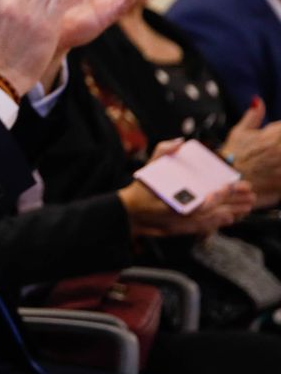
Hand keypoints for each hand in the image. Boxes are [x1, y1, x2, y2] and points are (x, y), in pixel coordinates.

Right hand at [119, 140, 254, 237]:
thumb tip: (179, 142)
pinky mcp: (180, 231)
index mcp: (172, 201)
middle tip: (244, 195)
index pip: (200, 202)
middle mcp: (177, 216)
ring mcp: (179, 225)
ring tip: (242, 207)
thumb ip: (162, 152)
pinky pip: (202, 228)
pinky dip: (216, 224)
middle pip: (210, 211)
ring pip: (209, 221)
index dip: (218, 196)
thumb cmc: (140, 191)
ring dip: (227, 214)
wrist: (129, 213)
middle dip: (229, 203)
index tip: (228, 187)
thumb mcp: (149, 168)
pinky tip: (227, 219)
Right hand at [222, 98, 280, 207]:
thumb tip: (258, 100)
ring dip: (280, 156)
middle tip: (269, 150)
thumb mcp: (239, 133)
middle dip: (279, 143)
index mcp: (271, 136)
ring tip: (271, 158)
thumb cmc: (232, 156)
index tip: (274, 135)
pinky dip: (280, 169)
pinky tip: (274, 169)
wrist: (224, 183)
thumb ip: (253, 116)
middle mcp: (278, 150)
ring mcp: (280, 167)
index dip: (279, 130)